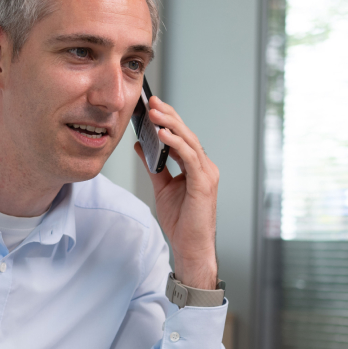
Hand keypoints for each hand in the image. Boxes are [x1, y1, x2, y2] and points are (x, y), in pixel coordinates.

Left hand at [133, 96, 219, 288]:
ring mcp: (207, 174)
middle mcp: (205, 167)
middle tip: (152, 102)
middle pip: (186, 134)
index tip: (152, 106)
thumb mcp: (162, 187)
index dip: (168, 119)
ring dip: (171, 125)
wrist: (190, 246)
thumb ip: (154, 166)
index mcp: (196, 167)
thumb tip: (141, 146)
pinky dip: (176, 144)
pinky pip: (190, 158)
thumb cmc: (181, 221)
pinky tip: (163, 134)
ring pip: (189, 142)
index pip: (182, 137)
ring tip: (154, 113)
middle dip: (169, 116)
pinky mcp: (204, 183)